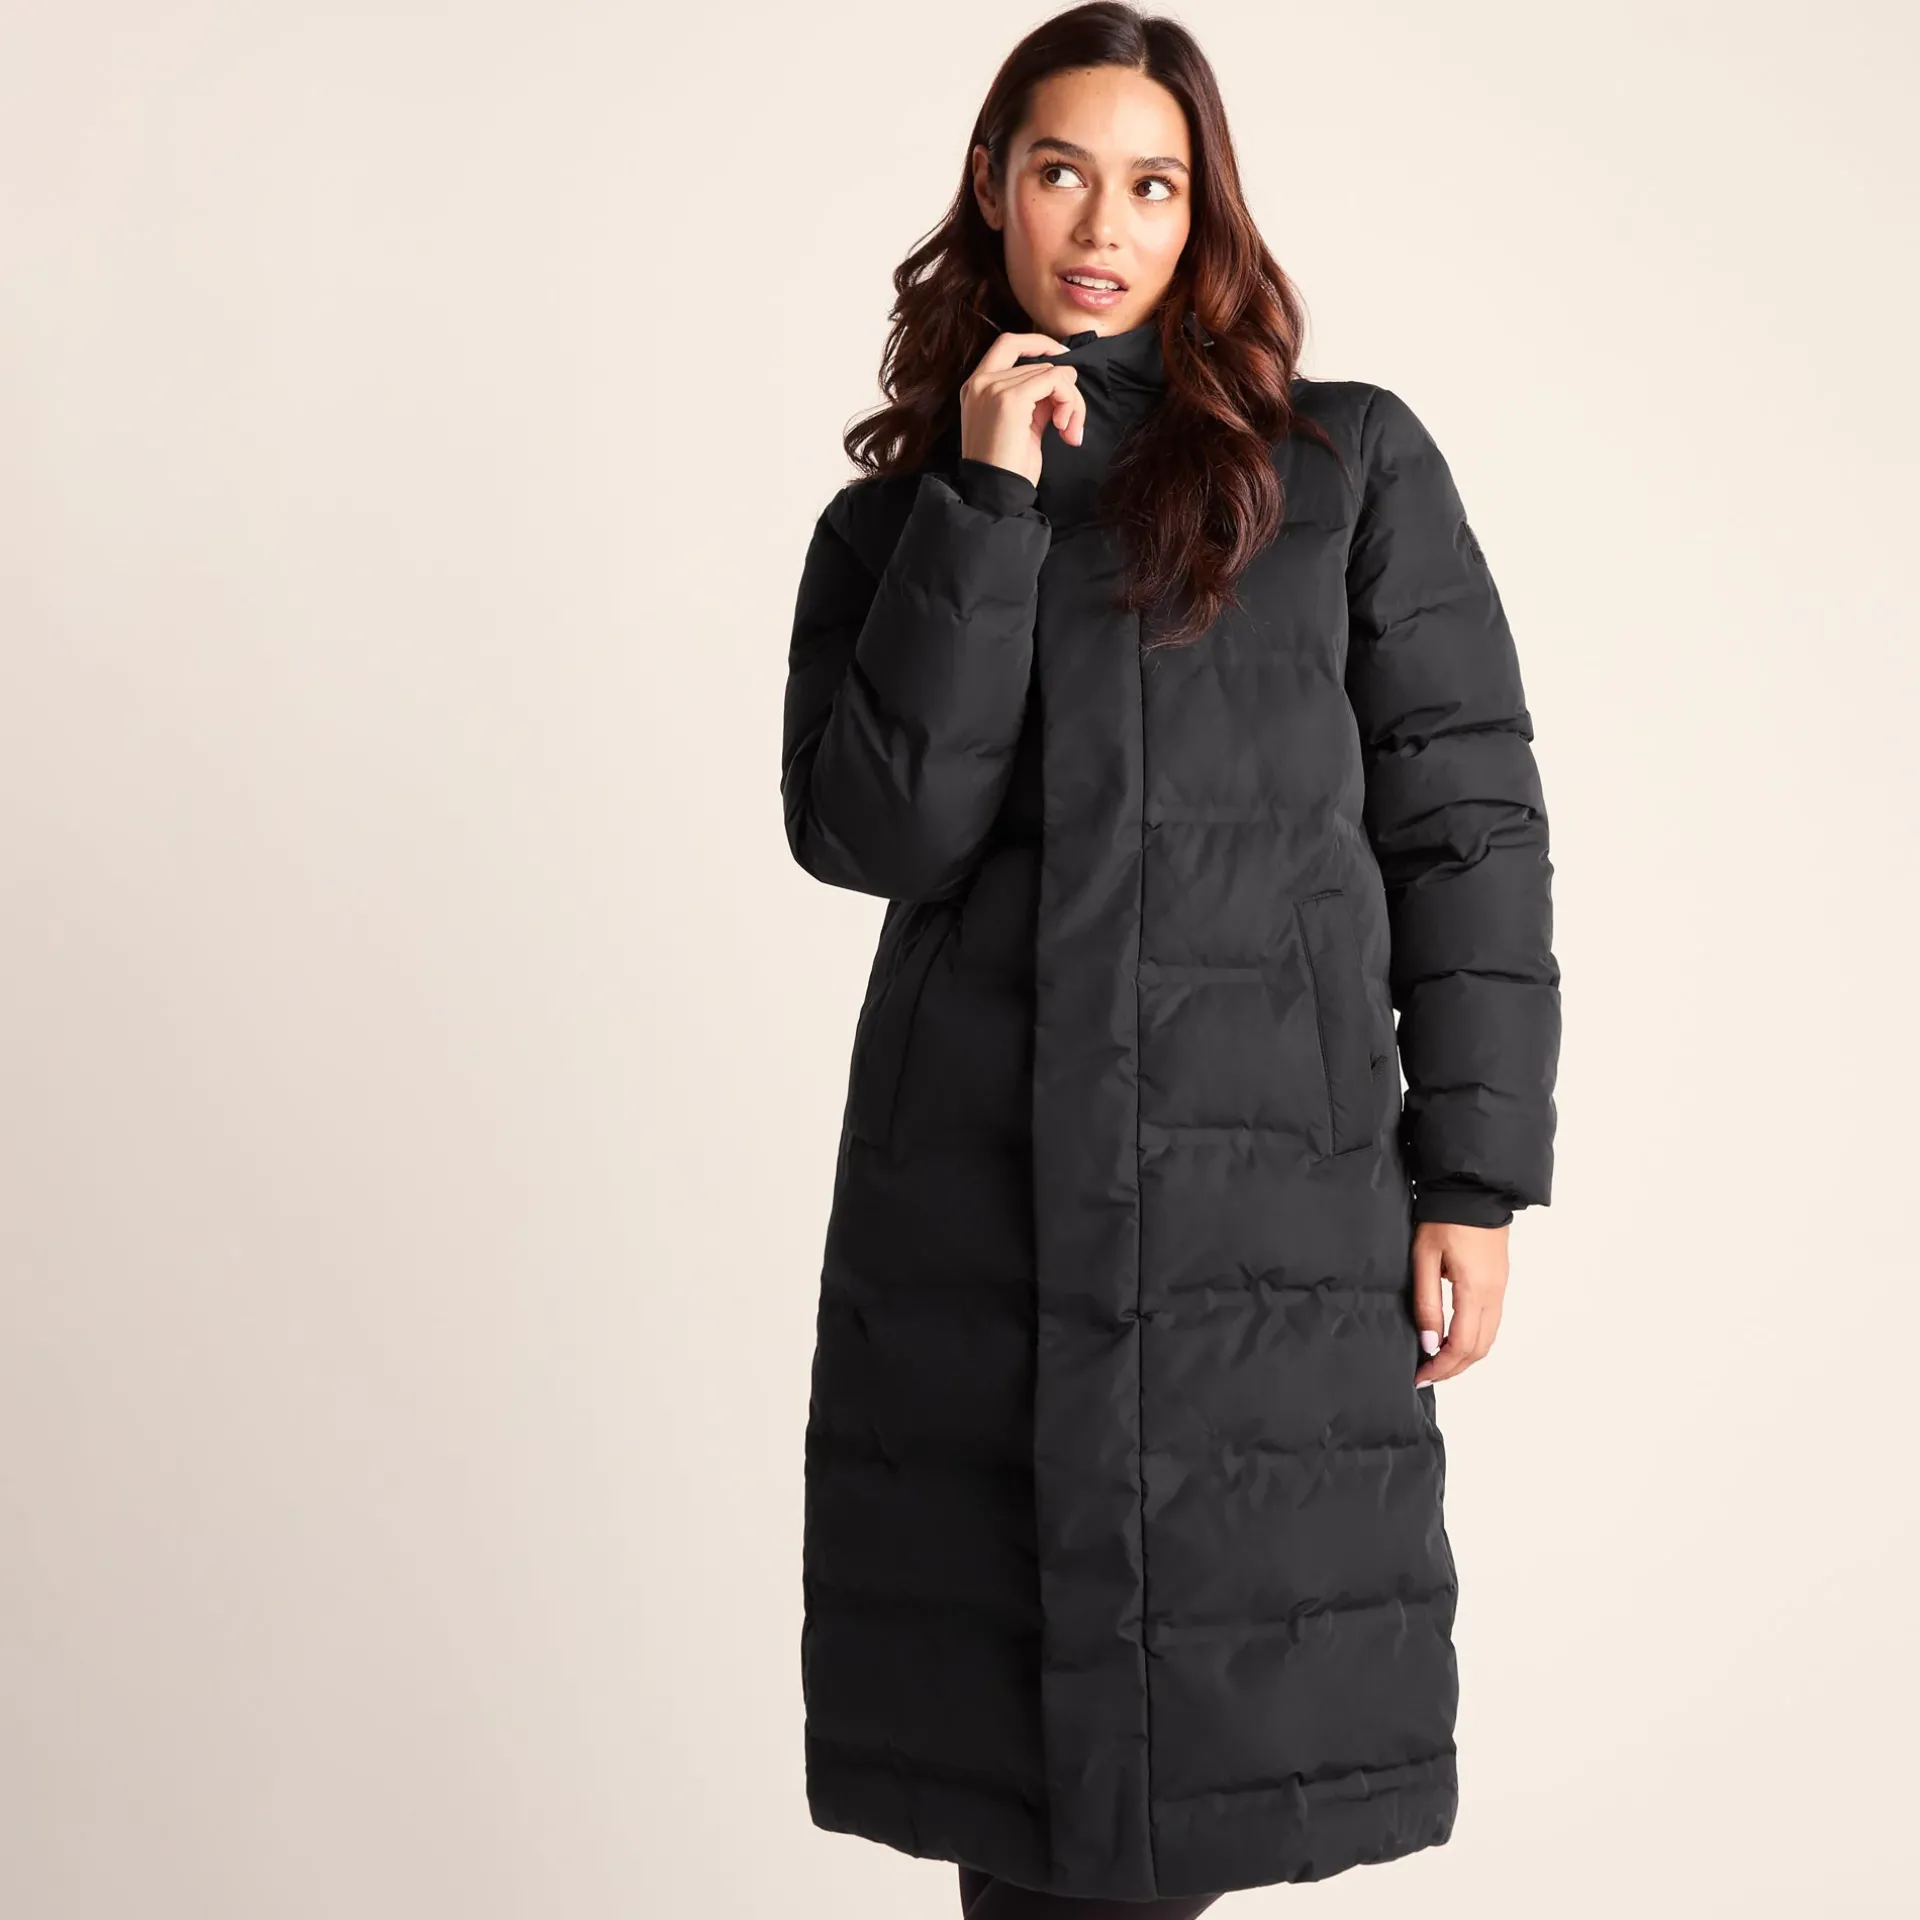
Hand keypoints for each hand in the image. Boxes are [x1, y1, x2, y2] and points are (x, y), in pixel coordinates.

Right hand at [958, 331, 1085, 485]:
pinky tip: (1065, 430)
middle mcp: (981, 381)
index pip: (1009, 343)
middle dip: (1067, 391)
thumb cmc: (1008, 468)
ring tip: (1069, 432)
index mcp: (976, 387)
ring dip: (1072, 402)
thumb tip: (1064, 378)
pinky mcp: (1012, 398)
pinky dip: (1070, 402)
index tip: (1063, 358)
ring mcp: (994, 387)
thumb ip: (1034, 398)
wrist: (995, 496)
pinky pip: (1057, 380)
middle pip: (1041, 363)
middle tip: (1072, 424)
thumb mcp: (1021, 425)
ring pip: (1053, 373)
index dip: (1040, 343)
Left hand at [1411, 1220, 1508, 1385]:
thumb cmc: (1444, 1219)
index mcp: (1475, 1291)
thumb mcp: (1424, 1260)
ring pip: (1488, 1338)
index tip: (1420, 1376)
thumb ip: (1427, 1304)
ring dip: (1464, 1356)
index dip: (1442, 1367)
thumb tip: (1430, 1344)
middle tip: (1427, 1375)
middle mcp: (1494, 1295)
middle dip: (1453, 1368)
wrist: (1472, 1190)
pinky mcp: (1498, 1282)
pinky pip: (1491, 1322)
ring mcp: (1500, 1289)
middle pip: (1480, 1349)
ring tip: (1436, 1361)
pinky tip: (1452, 1338)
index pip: (1463, 1346)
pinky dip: (1473, 1339)